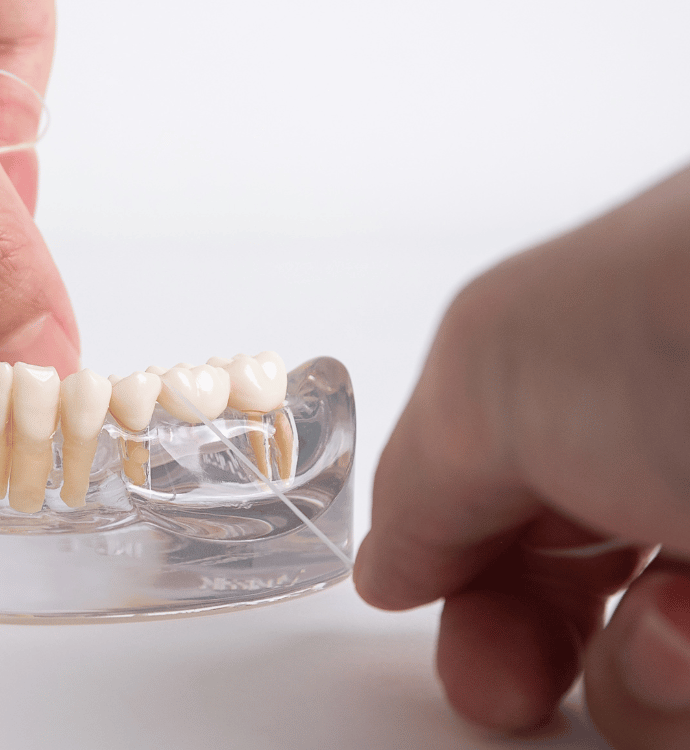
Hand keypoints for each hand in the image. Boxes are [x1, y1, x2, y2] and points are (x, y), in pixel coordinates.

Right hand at [356, 165, 689, 748]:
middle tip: (511, 687)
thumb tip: (387, 566)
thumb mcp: (488, 375)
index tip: (433, 620)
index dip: (458, 574)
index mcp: (589, 388)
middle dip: (522, 651)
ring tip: (677, 632)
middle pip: (570, 602)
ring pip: (654, 675)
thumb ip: (418, 483)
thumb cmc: (686, 318)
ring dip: (637, 676)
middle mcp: (675, 464)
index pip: (503, 507)